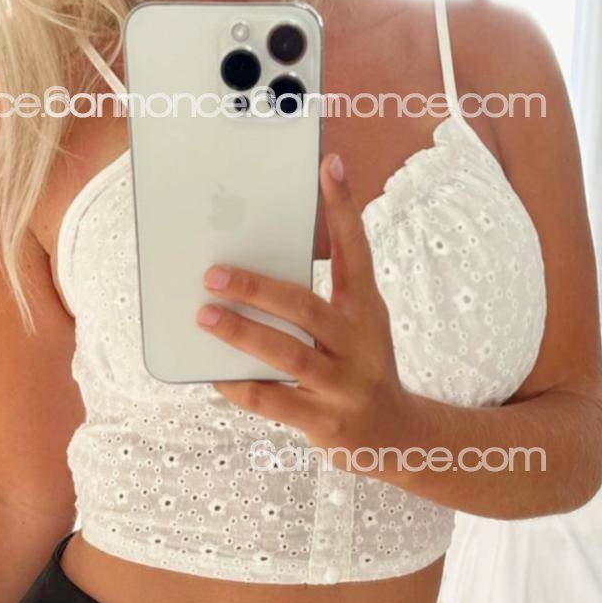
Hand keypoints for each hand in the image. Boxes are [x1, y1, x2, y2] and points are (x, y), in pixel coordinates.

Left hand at [196, 152, 409, 459]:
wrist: (396, 437)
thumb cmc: (361, 363)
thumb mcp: (358, 322)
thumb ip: (321, 292)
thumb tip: (257, 258)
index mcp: (366, 308)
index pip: (355, 250)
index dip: (343, 207)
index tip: (329, 165)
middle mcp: (358, 342)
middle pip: (305, 307)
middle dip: (256, 287)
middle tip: (213, 274)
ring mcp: (344, 384)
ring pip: (286, 354)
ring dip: (240, 333)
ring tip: (204, 315)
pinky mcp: (326, 422)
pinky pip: (273, 401)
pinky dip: (239, 386)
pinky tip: (213, 374)